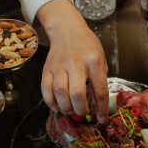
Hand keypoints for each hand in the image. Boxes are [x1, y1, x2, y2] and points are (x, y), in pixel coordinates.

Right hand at [38, 0, 108, 122]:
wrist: (67, 29)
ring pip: (60, 93)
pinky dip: (50, 102)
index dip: (101, 109)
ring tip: (70, 109)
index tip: (101, 119)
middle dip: (81, 110)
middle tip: (83, 113)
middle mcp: (76, 63)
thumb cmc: (87, 46)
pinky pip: (45, 89)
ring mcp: (59, 65)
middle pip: (77, 94)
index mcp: (94, 61)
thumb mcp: (101, 59)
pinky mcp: (46, 68)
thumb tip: (97, 105)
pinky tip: (56, 107)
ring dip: (66, 107)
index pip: (100, 90)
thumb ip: (99, 80)